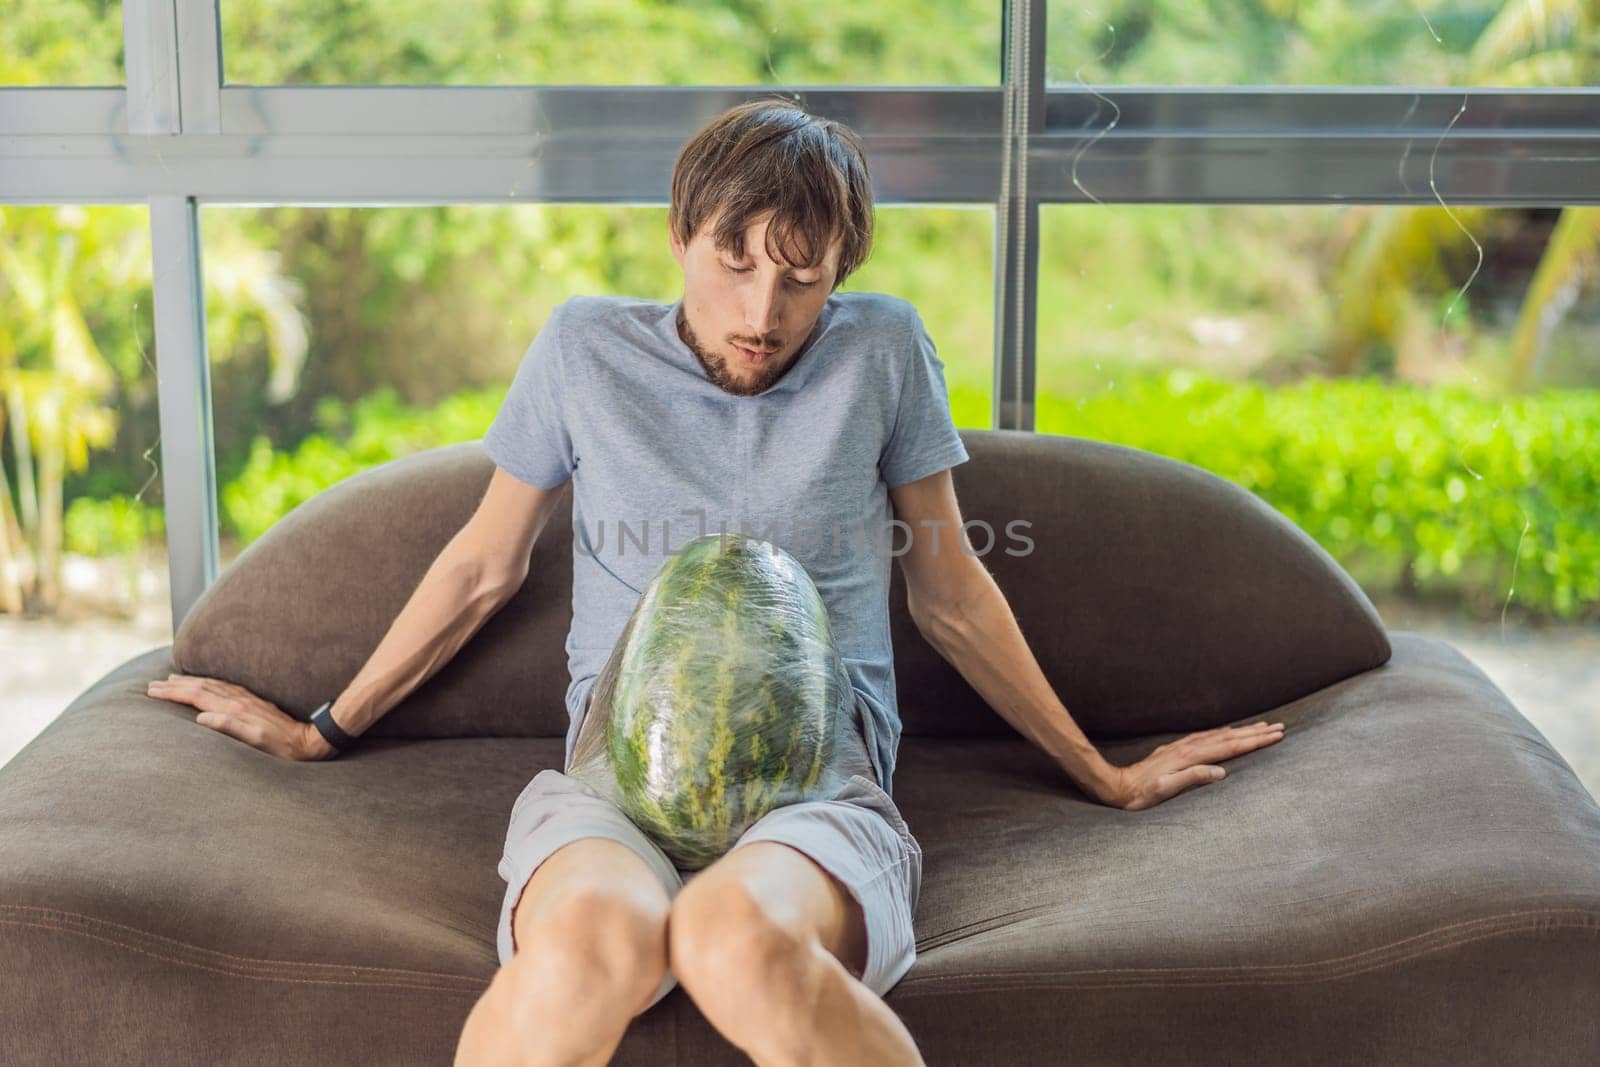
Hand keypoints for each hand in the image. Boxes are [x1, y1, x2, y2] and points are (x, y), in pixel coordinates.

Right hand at [146, 673, 338, 761]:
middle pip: (200, 686)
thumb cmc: (281, 746)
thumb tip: (201, 719)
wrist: (308, 740)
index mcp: (234, 709)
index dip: (173, 692)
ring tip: (172, 679)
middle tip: (153, 684)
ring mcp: (246, 699)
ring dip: (190, 681)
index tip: (152, 691)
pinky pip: (224, 687)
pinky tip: (205, 684)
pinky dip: (208, 684)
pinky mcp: (253, 702)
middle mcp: (238, 700)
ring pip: (211, 685)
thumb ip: (230, 727)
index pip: (196, 696)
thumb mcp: (256, 740)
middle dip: (175, 685)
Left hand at [1090, 720, 1285, 810]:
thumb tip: (1222, 772)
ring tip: (1262, 726)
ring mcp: (1182, 747)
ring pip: (1219, 735)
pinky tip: (1228, 733)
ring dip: (1242, 730)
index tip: (1276, 735)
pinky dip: (1224, 733)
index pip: (1230, 747)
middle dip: (1255, 732)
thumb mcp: (1166, 790)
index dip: (1255, 741)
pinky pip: (1207, 737)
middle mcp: (1188, 747)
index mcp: (1190, 757)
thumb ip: (1193, 778)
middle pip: (1229, 737)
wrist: (1116, 786)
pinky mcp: (1176, 750)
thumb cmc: (1141, 794)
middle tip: (1279, 727)